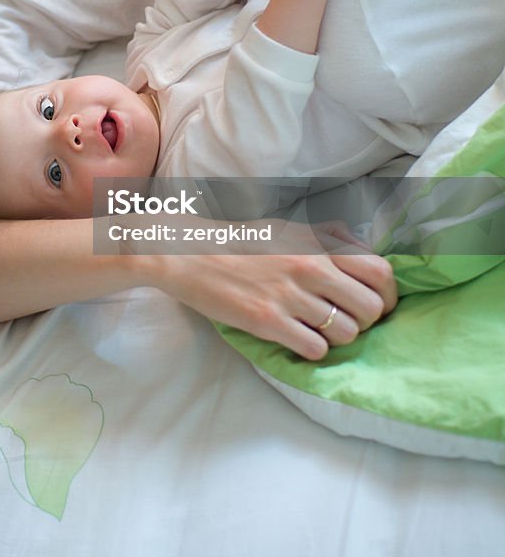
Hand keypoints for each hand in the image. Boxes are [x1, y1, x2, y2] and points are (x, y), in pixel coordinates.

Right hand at [143, 222, 396, 359]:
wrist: (189, 255)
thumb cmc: (239, 243)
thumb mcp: (286, 229)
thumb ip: (326, 237)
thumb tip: (360, 246)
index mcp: (316, 245)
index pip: (380, 271)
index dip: (389, 295)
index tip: (379, 305)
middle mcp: (310, 268)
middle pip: (371, 308)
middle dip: (366, 321)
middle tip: (346, 321)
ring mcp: (290, 296)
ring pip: (347, 333)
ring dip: (338, 338)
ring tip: (317, 330)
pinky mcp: (269, 322)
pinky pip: (316, 349)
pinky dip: (313, 349)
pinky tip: (297, 338)